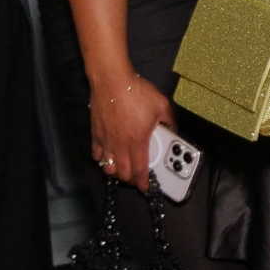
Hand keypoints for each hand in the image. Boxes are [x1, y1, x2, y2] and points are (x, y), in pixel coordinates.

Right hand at [90, 72, 173, 191]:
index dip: (143, 183)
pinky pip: (97, 154)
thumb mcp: (161, 105)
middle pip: (123, 173)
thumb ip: (169, 120)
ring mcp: (106, 140)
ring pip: (108, 167)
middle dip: (131, 180)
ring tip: (124, 170)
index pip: (140, 170)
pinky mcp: (95, 134)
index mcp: (138, 141)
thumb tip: (173, 128)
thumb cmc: (136, 92)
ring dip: (116, 172)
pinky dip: (102, 160)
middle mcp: (120, 144)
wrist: (112, 81)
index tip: (146, 188)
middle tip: (137, 178)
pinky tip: (107, 157)